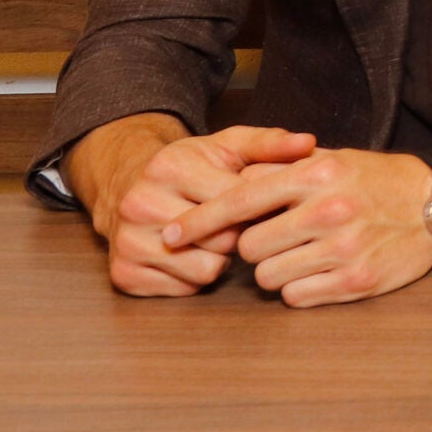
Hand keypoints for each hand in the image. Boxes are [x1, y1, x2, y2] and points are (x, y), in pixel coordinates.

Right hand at [66, 117, 316, 298]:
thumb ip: (270, 144)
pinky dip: (195, 277)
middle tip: (238, 225)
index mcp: (169, 167)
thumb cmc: (190, 167)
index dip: (257, 208)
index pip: (235, 202)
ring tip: (215, 239)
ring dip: (219, 260)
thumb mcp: (228, 146)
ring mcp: (127, 241)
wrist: (127, 187)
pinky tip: (193, 255)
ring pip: (205, 269)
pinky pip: (184, 289)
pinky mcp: (123, 274)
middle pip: (222, 239)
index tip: (263, 206)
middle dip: (239, 234)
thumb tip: (308, 142)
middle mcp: (140, 204)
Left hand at [163, 147, 431, 307]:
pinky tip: (318, 270)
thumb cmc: (374, 180)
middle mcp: (328, 210)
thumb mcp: (328, 159)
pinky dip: (298, 288)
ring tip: (300, 254)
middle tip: (274, 239)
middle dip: (252, 247)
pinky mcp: (357, 281)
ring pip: (268, 277)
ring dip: (274, 269)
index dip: (198, 221)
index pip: (239, 200)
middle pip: (248, 247)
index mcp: (316, 174)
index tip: (169, 235)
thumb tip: (226, 185)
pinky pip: (296, 297)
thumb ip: (278, 170)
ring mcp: (344, 249)